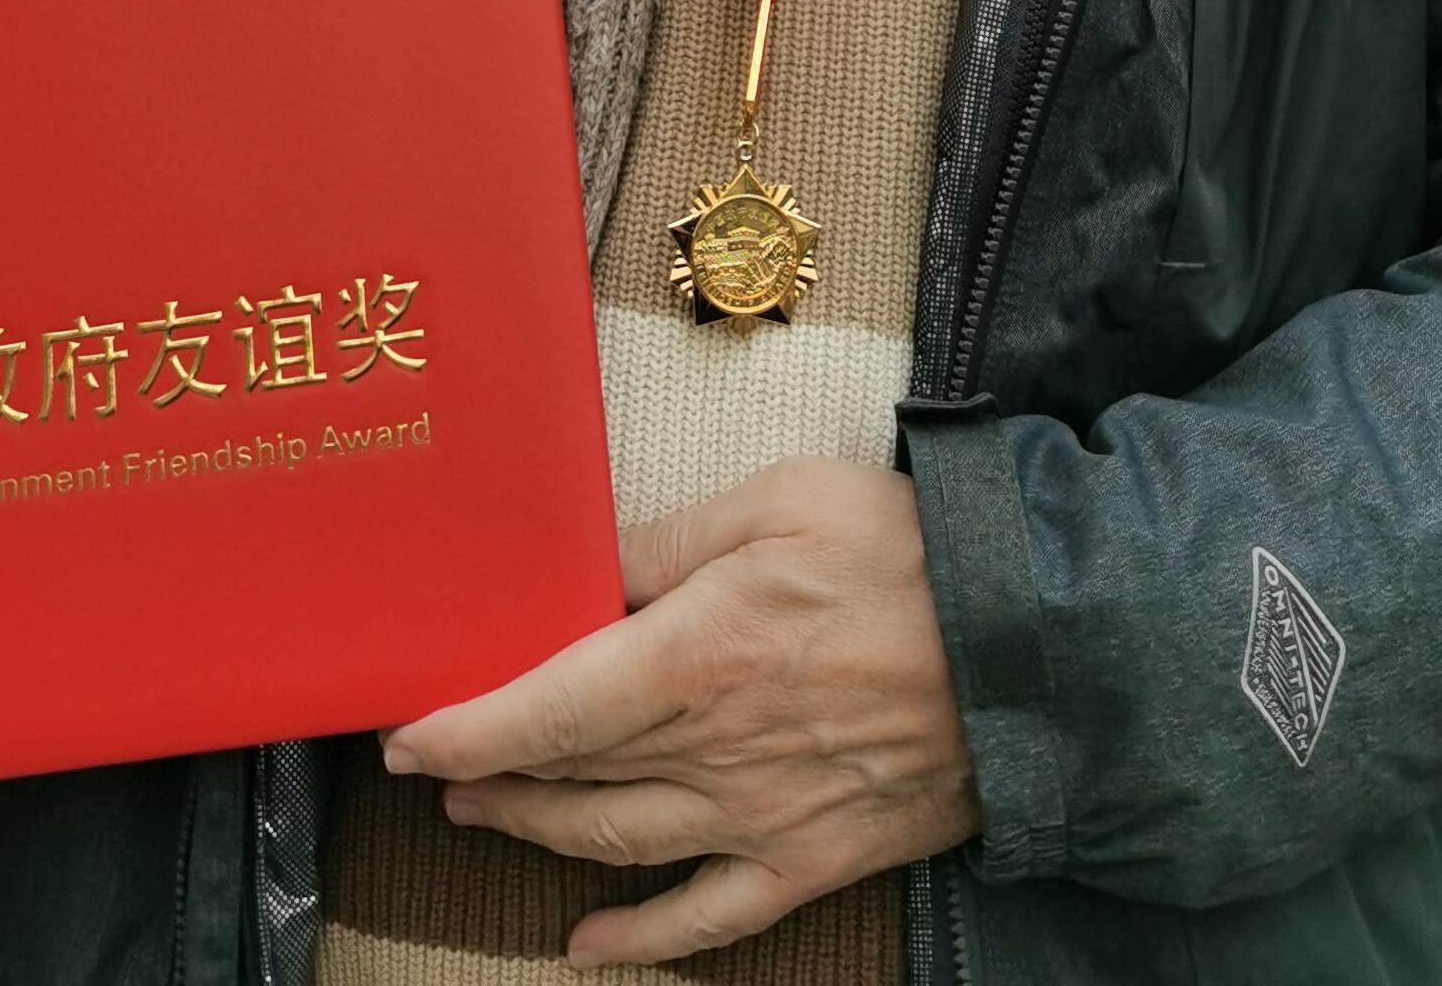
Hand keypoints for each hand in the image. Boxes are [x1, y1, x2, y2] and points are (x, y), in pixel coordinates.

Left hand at [384, 458, 977, 965]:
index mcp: (700, 654)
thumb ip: (670, 538)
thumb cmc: (907, 555)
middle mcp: (715, 752)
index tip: (404, 729)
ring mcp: (761, 819)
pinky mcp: (811, 862)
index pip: (549, 706)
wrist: (1036, 650)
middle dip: (486, 773)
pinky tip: (586, 946)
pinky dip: (639, 941)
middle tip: (428, 763)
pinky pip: (707, 920)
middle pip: (569, 776)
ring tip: (479, 814)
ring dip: (534, 834)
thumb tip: (584, 563)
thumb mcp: (780, 500)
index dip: (466, 726)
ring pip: (615, 843)